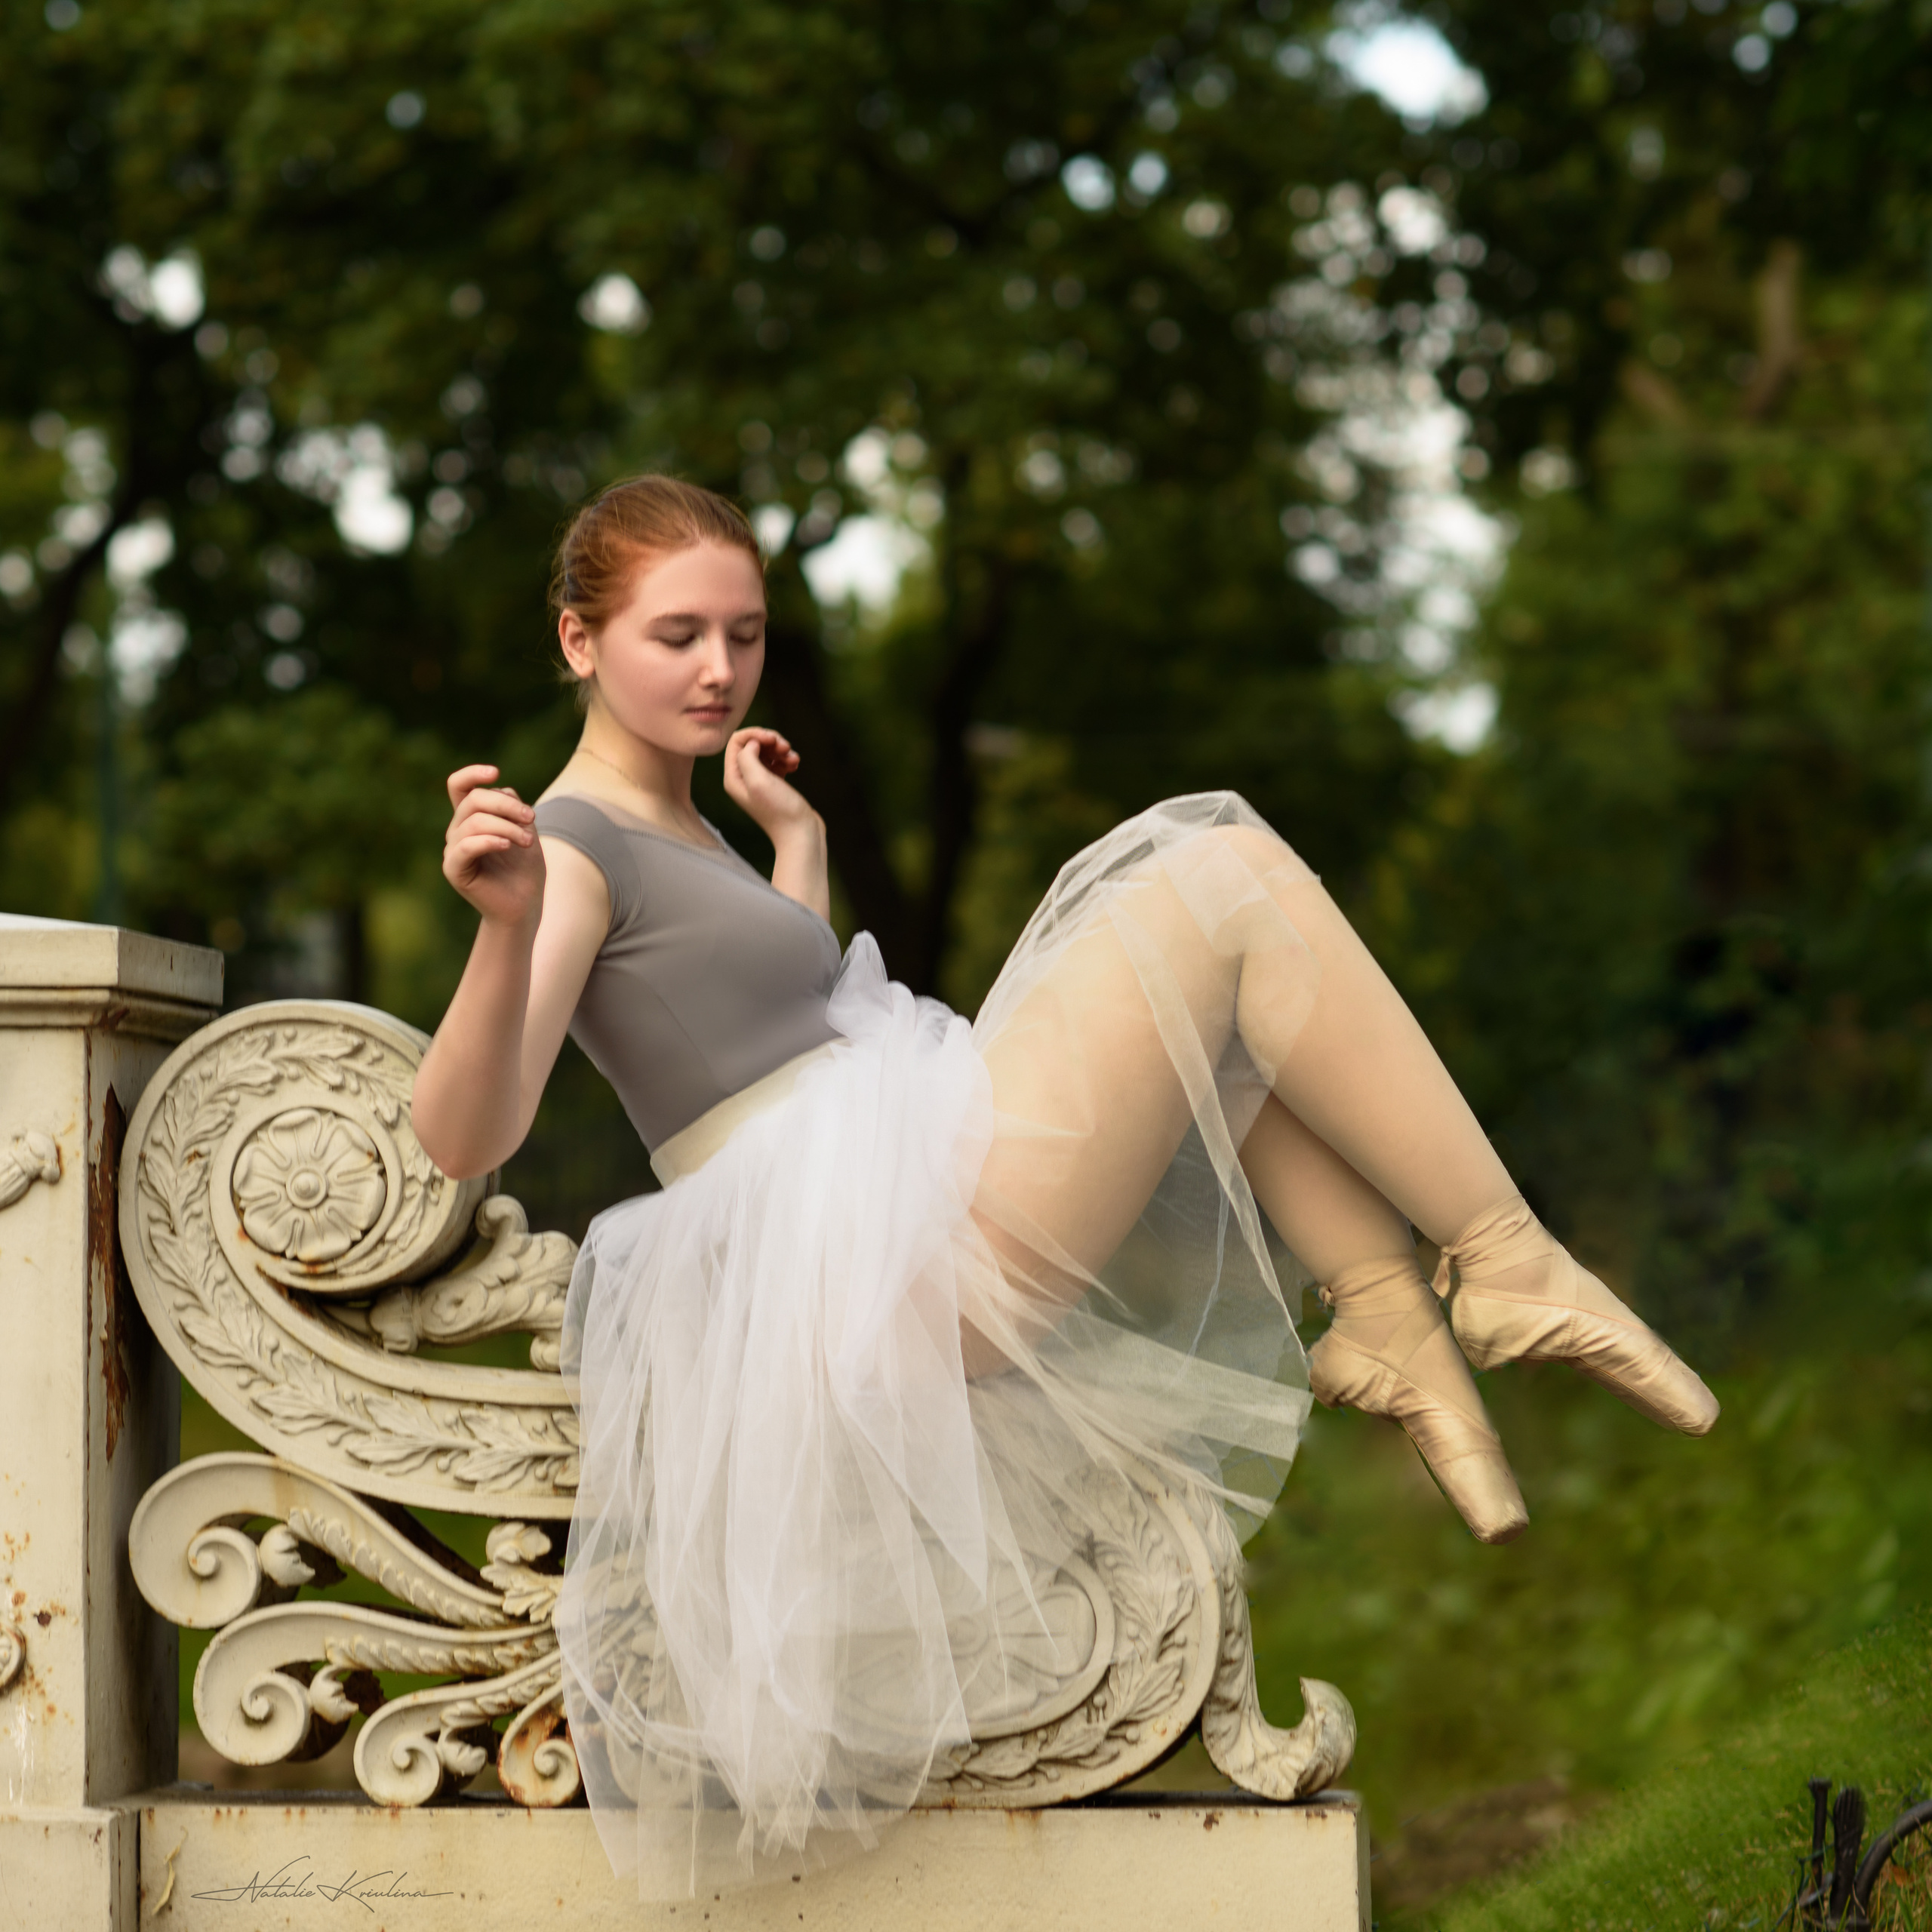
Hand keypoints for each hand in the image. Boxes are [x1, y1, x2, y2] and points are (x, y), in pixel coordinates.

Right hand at [442, 764, 543, 928]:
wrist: (523, 907)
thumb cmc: (524, 870)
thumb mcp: (525, 830)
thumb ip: (512, 807)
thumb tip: (502, 788)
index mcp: (471, 818)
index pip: (459, 786)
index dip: (472, 773)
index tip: (495, 772)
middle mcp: (457, 831)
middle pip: (474, 800)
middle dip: (507, 804)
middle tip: (531, 818)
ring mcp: (453, 850)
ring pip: (475, 821)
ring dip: (508, 827)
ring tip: (529, 841)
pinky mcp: (453, 869)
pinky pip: (466, 845)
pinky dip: (490, 840)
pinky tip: (509, 846)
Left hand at [722, 727, 819, 840]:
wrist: (800, 834)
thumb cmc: (780, 811)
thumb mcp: (758, 780)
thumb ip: (747, 756)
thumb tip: (752, 743)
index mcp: (733, 778)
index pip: (736, 742)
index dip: (755, 734)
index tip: (773, 740)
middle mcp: (743, 779)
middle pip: (751, 744)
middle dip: (770, 741)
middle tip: (785, 747)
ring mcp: (759, 782)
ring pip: (766, 752)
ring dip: (781, 750)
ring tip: (793, 759)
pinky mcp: (774, 785)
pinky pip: (777, 762)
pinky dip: (786, 759)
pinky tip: (795, 765)